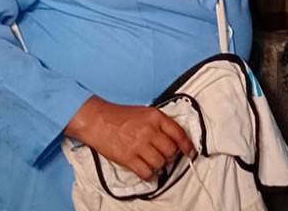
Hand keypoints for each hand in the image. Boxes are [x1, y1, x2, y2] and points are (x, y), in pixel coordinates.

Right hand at [64, 96, 195, 181]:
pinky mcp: (128, 158)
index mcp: (155, 117)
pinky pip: (146, 172)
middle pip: (171, 151)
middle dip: (171, 156)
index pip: (179, 133)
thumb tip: (174, 138)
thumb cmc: (120, 116)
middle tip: (165, 156)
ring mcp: (139, 145)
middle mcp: (150, 131)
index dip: (188, 145)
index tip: (190, 152)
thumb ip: (160, 123)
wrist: (97, 120)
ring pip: (161, 163)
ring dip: (159, 165)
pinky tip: (147, 171)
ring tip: (153, 162)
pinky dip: (149, 175)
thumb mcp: (145, 112)